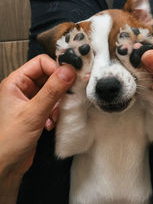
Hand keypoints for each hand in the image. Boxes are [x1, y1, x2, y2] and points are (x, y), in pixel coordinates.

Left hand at [0, 55, 74, 202]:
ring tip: (56, 113)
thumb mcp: (33, 113)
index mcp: (16, 82)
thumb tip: (68, 72)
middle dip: (60, 88)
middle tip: (68, 96)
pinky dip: (56, 112)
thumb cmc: (8, 141)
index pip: (41, 63)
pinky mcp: (37, 112)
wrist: (6, 166)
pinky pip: (53, 104)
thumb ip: (52, 91)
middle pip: (49, 76)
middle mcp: (23, 89)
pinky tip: (51, 122)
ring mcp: (31, 100)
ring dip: (59, 102)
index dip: (57, 69)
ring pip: (53, 91)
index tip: (70, 78)